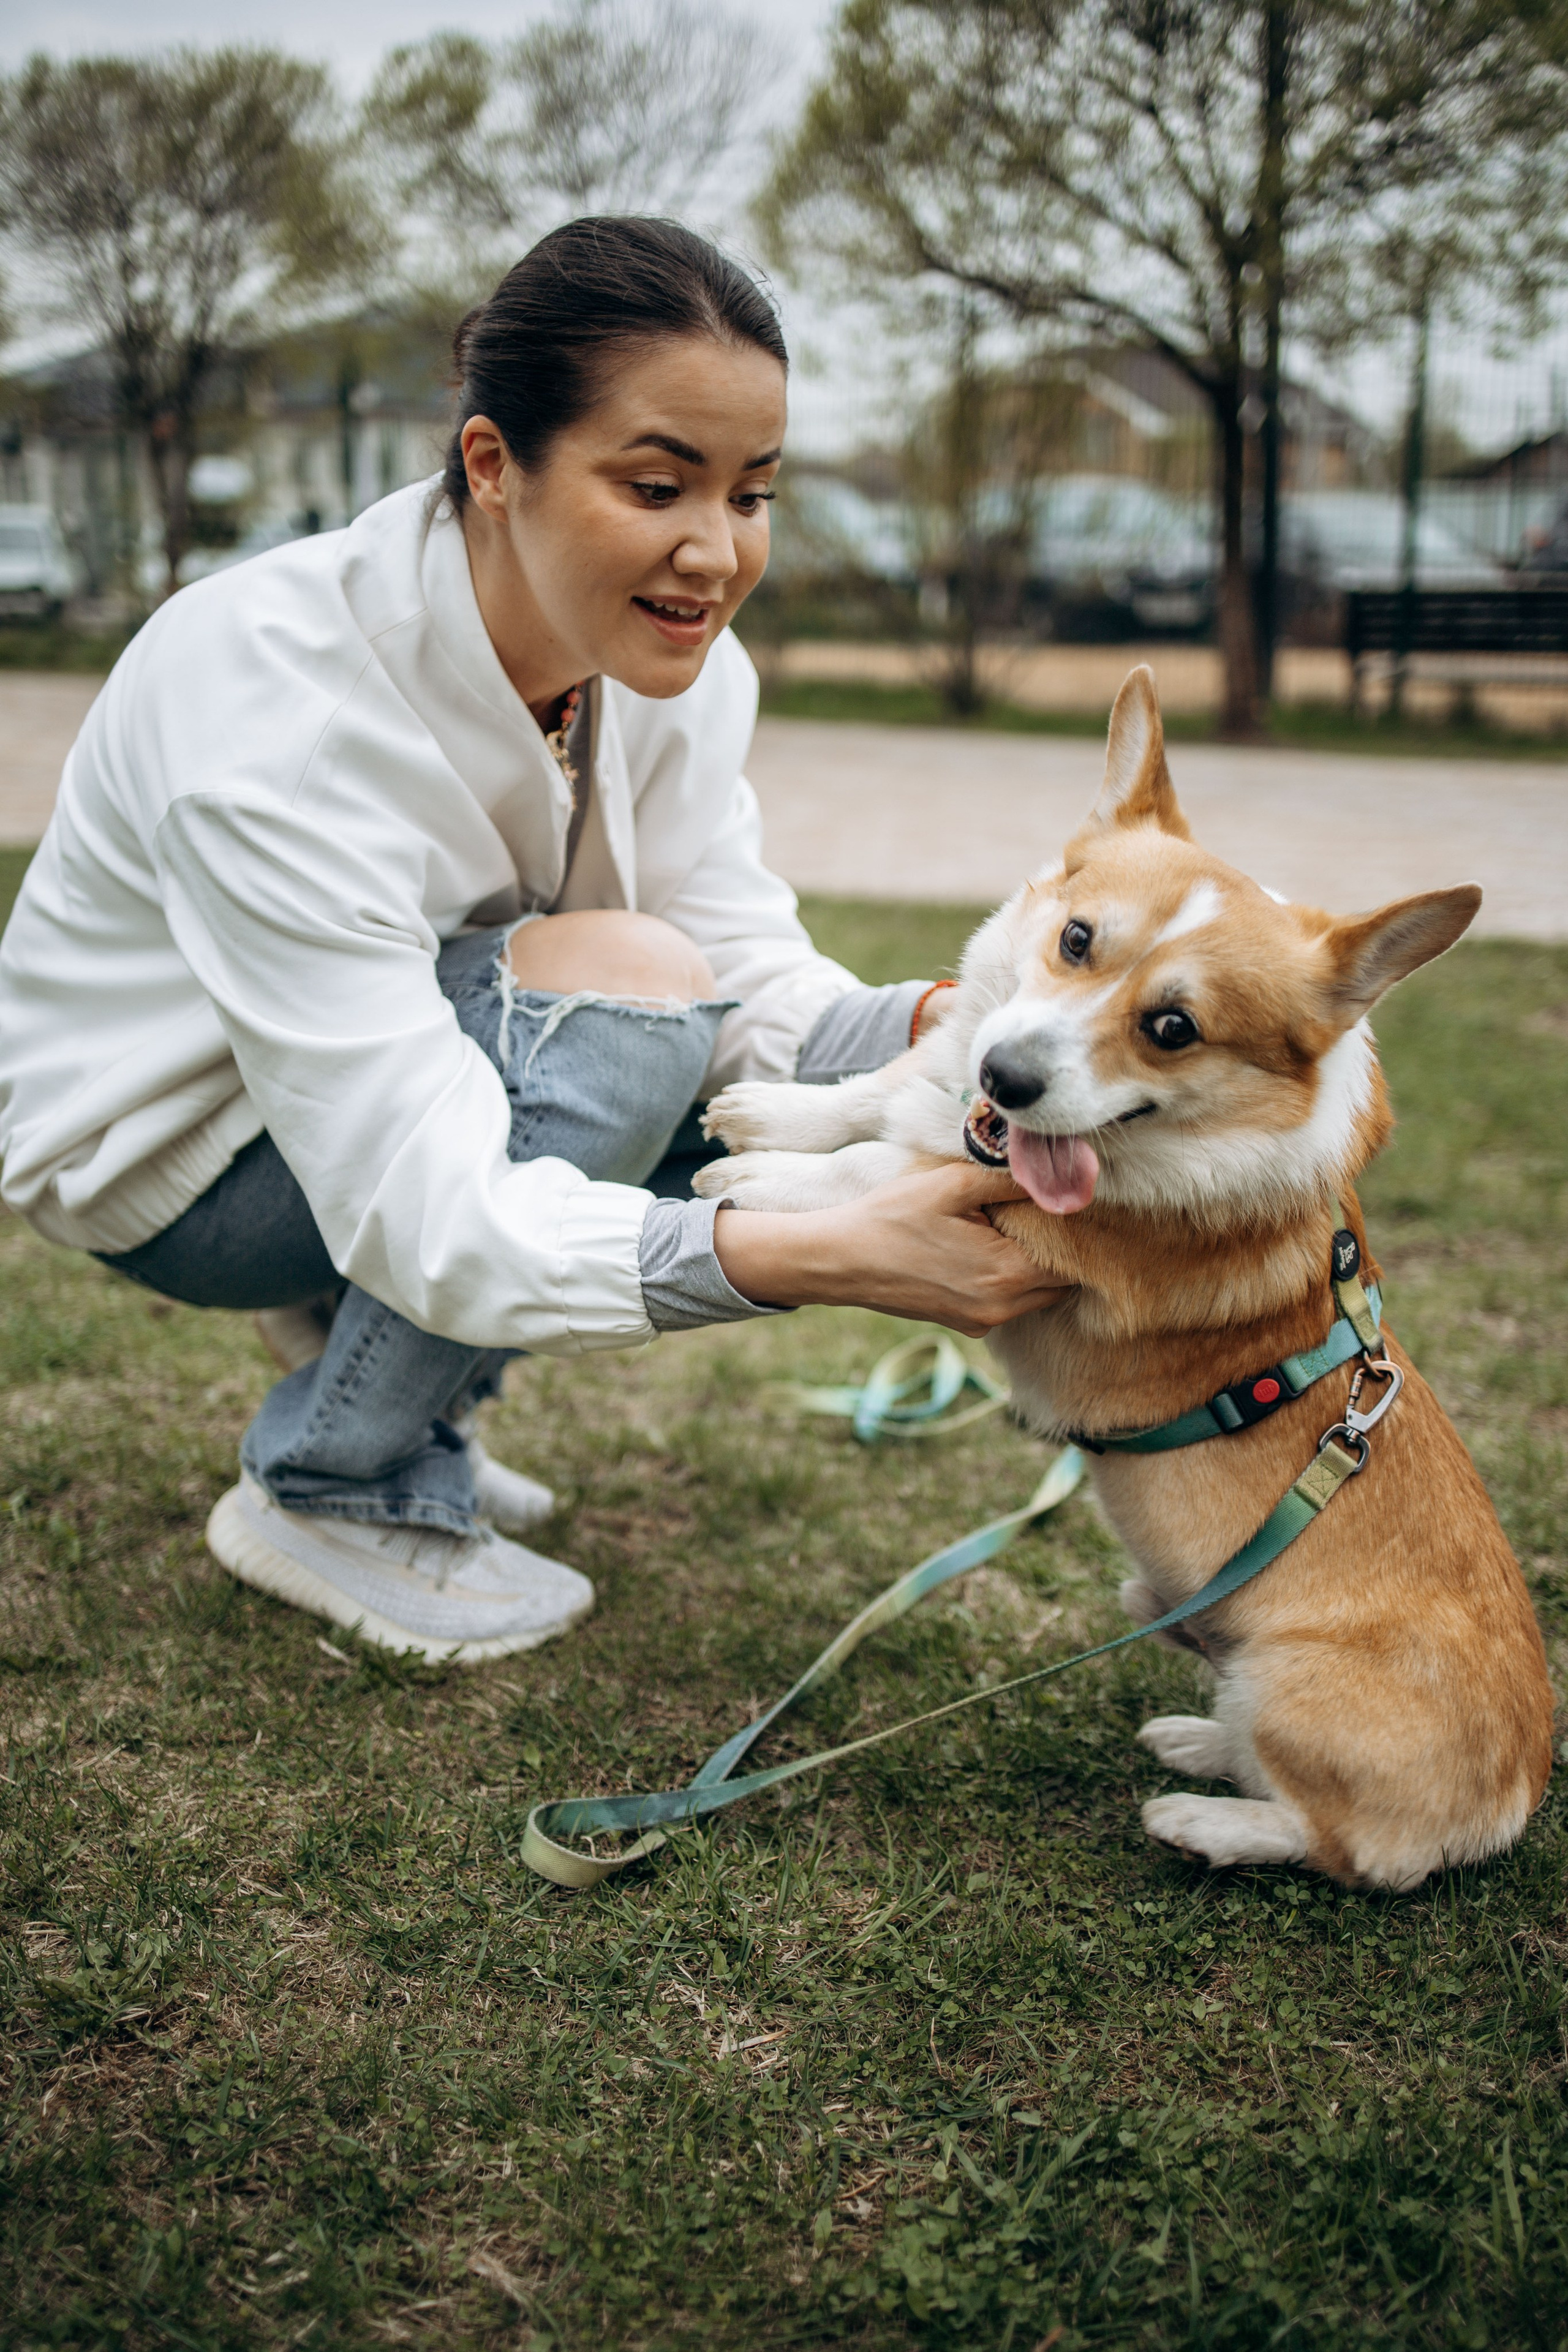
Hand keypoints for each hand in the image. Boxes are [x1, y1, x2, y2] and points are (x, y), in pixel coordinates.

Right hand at [712, 1163, 1073, 1335]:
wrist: (840, 1260)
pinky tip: (985, 1249)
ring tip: (1012, 1228)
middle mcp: (1002, 1307)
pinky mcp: (965, 1324)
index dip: (1074, 1228)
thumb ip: (1009, 1181)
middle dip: (1058, 1249)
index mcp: (1007, 1273)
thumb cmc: (891, 1219)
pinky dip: (1009, 1279)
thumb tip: (1054, 1173)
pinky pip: (1008, 1302)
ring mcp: (983, 1321)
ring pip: (1036, 1294)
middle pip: (1060, 1281)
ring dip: (1034, 1265)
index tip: (1065, 1201)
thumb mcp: (952, 1184)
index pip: (1073, 1257)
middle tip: (1042, 1211)